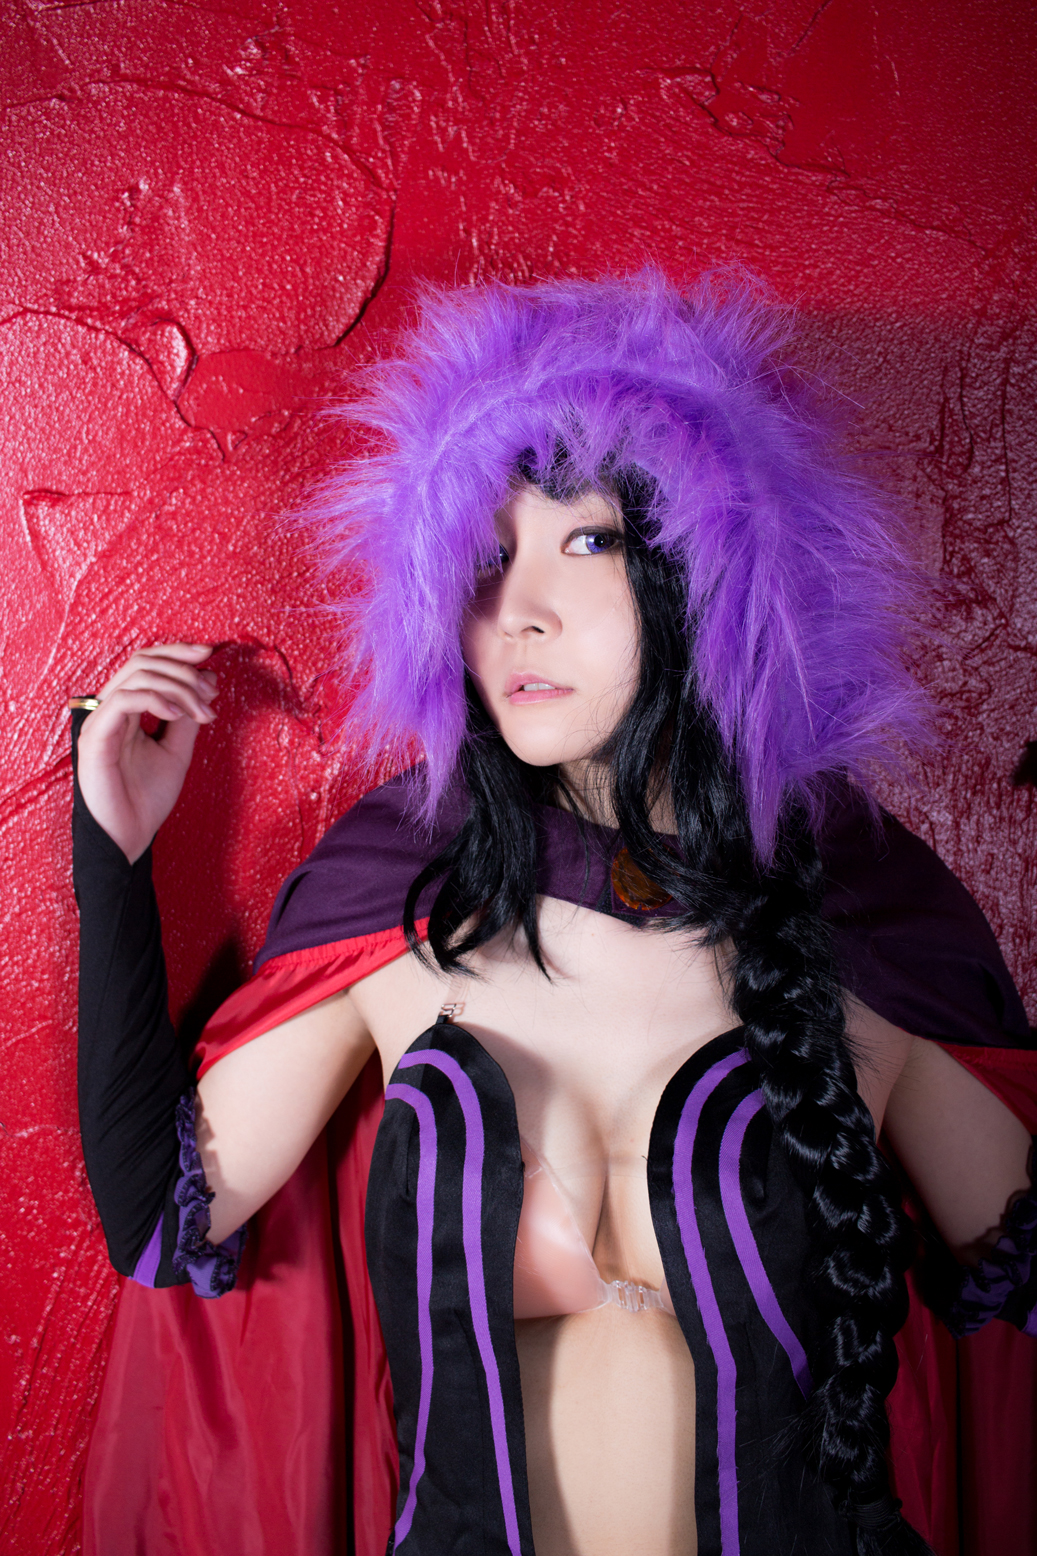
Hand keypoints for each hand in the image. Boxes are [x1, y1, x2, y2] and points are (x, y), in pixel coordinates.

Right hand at [76, 643, 217, 862]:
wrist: (130, 835)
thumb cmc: (147, 797)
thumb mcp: (178, 749)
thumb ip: (189, 714)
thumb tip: (207, 678)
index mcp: (126, 708)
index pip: (147, 662)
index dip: (177, 652)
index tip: (210, 655)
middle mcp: (110, 709)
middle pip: (143, 661)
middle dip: (183, 670)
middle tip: (210, 694)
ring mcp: (100, 721)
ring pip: (137, 675)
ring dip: (178, 687)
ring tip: (201, 712)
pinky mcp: (95, 737)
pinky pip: (122, 700)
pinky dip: (155, 699)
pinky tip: (177, 714)